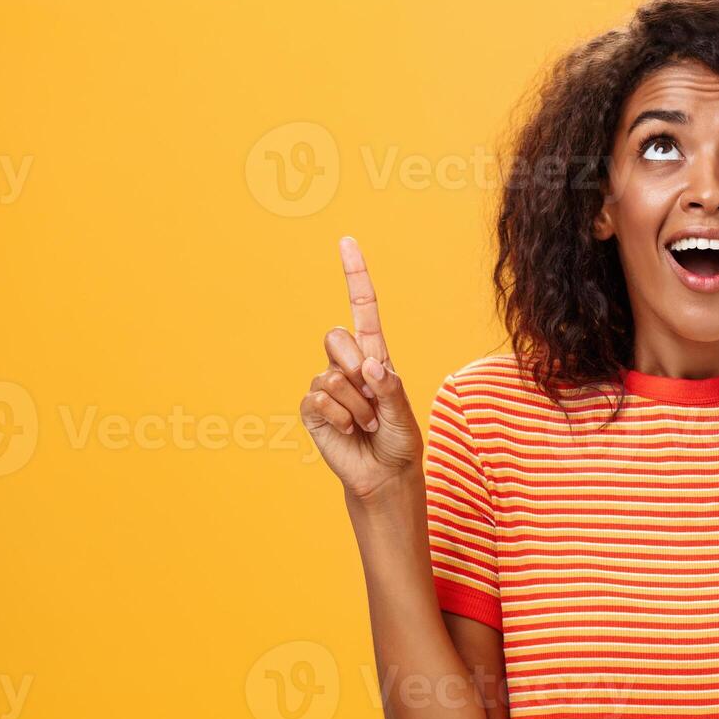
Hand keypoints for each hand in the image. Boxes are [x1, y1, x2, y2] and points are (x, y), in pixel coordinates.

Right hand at [300, 237, 422, 502]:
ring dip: (356, 406)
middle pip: (335, 337)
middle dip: (355, 365)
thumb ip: (390, 388)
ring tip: (367, 424)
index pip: (362, 307)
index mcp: (375, 355)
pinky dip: (339, 418)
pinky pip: (319, 399)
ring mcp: (328, 386)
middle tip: (371, 397)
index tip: (347, 242)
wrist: (383, 476)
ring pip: (332, 376)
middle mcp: (348, 365)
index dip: (355, 276)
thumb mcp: (405, 413)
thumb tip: (368, 366)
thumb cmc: (399, 441)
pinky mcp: (313, 409)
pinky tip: (349, 431)